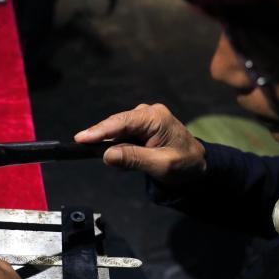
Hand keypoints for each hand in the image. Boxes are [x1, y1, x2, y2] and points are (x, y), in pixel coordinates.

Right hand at [74, 103, 205, 184]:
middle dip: (102, 139)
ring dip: (114, 147)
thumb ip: (134, 158)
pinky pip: (123, 136)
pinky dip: (120, 149)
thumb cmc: (184, 164)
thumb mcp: (160, 165)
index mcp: (155, 117)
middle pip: (116, 124)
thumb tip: (107, 155)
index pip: (121, 122)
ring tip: (124, 165)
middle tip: (85, 152)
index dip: (99, 130)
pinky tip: (127, 161)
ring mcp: (144, 119)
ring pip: (118, 132)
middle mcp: (147, 113)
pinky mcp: (141, 127)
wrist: (198, 165)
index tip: (80, 139)